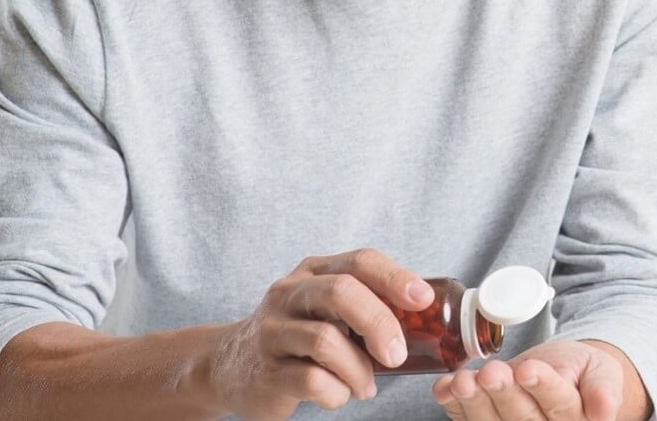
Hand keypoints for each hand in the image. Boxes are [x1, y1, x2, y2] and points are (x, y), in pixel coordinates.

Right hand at [205, 248, 434, 420]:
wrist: (228, 366)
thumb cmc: (297, 335)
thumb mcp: (325, 308)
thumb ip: (365, 304)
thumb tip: (427, 318)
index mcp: (313, 271)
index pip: (360, 261)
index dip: (396, 278)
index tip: (424, 301)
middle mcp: (289, 293)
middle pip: (343, 293)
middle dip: (380, 323)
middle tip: (398, 356)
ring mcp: (273, 331)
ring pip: (327, 340)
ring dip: (359, 370)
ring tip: (365, 386)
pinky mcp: (265, 371)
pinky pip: (312, 380)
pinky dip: (337, 393)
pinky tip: (339, 395)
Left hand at [430, 339, 628, 420]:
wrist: (564, 376)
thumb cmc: (583, 374)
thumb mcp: (602, 372)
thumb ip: (603, 389)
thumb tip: (605, 410)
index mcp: (576, 420)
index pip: (560, 406)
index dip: (543, 388)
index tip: (527, 370)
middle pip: (522, 418)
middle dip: (503, 394)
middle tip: (491, 373)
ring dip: (474, 402)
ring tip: (464, 380)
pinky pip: (468, 419)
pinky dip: (453, 404)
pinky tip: (444, 388)